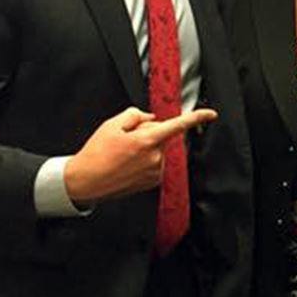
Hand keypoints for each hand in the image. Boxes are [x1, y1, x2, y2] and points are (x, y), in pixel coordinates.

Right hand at [63, 106, 216, 205]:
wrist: (85, 181)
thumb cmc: (96, 152)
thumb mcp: (112, 124)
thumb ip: (136, 115)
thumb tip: (151, 119)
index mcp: (146, 141)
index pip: (177, 126)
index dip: (196, 118)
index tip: (211, 114)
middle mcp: (155, 157)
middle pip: (161, 136)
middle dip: (148, 133)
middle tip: (125, 140)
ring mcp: (155, 171)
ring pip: (158, 150)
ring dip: (146, 148)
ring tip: (123, 155)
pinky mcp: (152, 182)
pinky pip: (155, 163)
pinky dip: (145, 160)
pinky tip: (127, 164)